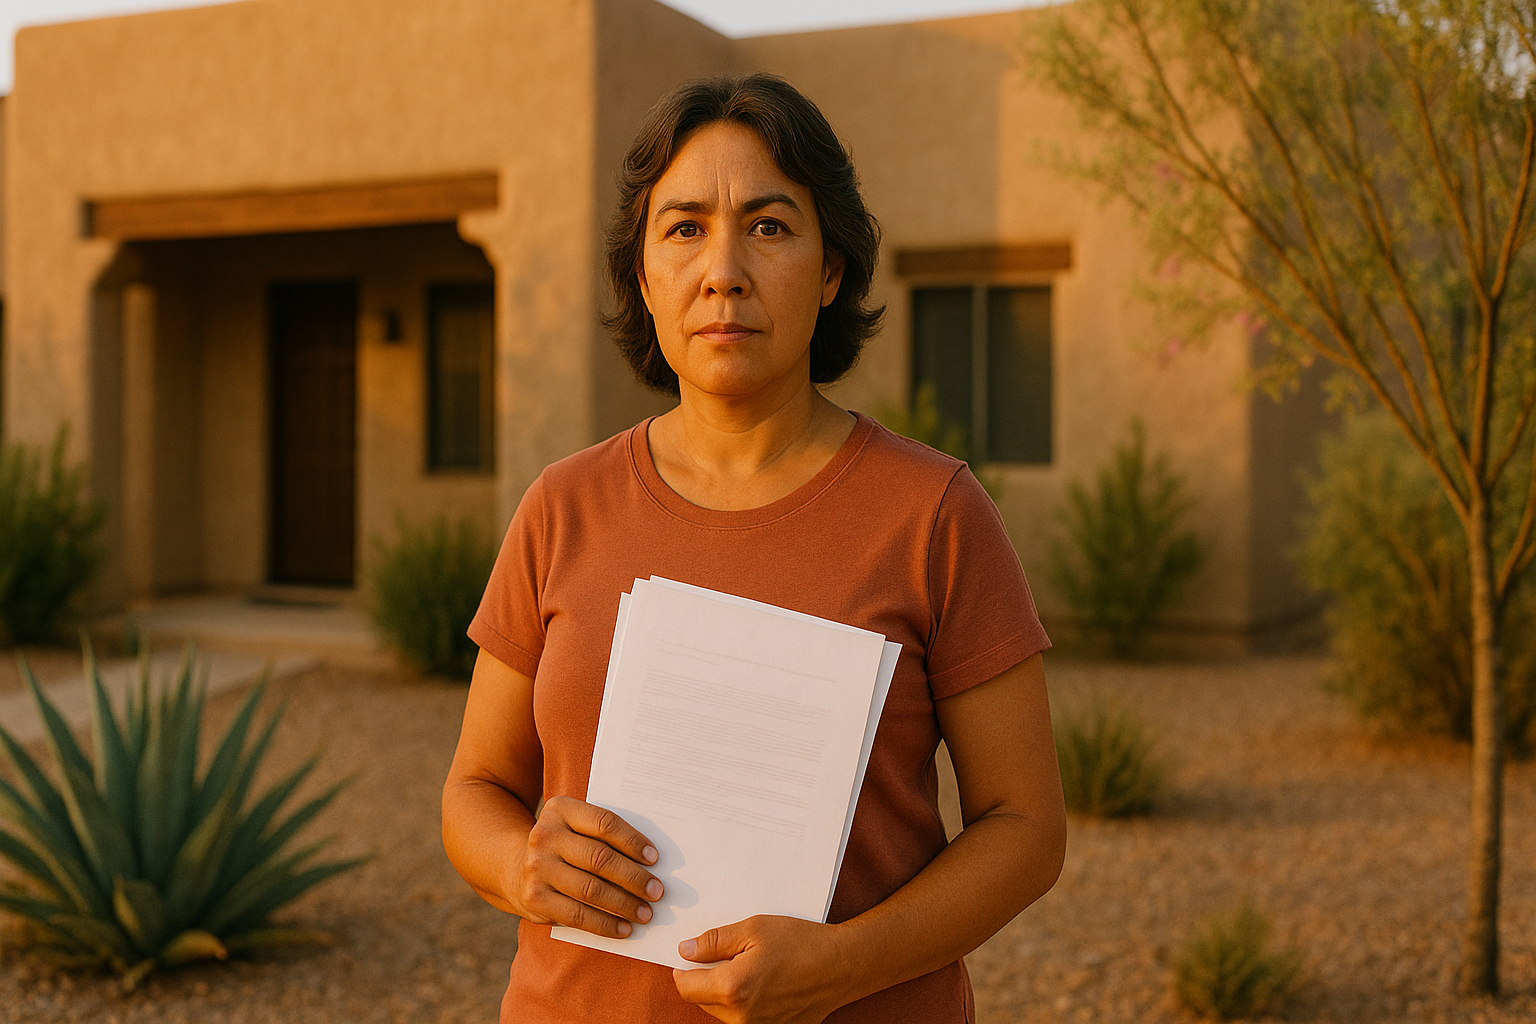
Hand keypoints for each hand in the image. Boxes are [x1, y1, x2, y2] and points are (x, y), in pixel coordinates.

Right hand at [506, 795, 663, 937]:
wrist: (514, 866)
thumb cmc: (564, 844)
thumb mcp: (576, 825)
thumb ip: (605, 834)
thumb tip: (651, 861)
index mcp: (560, 809)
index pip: (604, 823)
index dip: (632, 842)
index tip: (654, 858)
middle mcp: (545, 836)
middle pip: (600, 859)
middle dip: (634, 878)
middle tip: (657, 891)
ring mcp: (537, 868)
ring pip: (591, 890)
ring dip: (624, 904)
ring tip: (646, 913)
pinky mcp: (535, 899)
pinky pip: (577, 915)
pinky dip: (605, 924)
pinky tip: (624, 928)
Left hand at [673, 915, 849, 1023]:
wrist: (842, 966)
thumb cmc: (801, 943)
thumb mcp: (753, 929)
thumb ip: (714, 941)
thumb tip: (685, 950)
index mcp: (732, 988)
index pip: (685, 986)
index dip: (684, 968)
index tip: (692, 954)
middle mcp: (740, 1017)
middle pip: (702, 999)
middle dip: (707, 978)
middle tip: (731, 954)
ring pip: (722, 1010)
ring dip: (726, 991)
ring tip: (753, 966)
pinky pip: (744, 1018)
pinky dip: (746, 1001)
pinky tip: (766, 982)